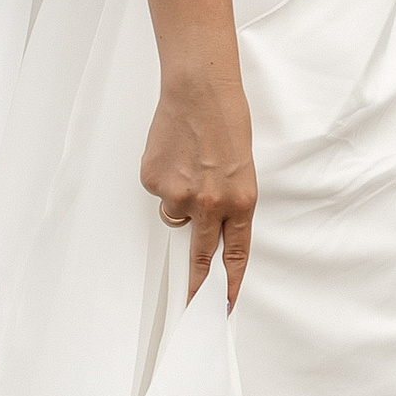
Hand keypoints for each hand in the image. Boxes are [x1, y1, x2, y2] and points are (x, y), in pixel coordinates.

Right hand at [140, 59, 256, 306]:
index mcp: (239, 202)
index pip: (233, 255)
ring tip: (189, 163)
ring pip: (174, 213)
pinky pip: (158, 191)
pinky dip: (164, 178)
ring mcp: (178, 195)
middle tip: (190, 303)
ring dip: (180, 197)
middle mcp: (209, 205)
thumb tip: (204, 222)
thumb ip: (225, 202)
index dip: (227, 284)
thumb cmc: (226, 121)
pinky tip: (174, 154)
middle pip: (199, 256)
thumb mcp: (241, 169)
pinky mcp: (154, 182)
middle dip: (195, 283)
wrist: (199, 91)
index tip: (222, 304)